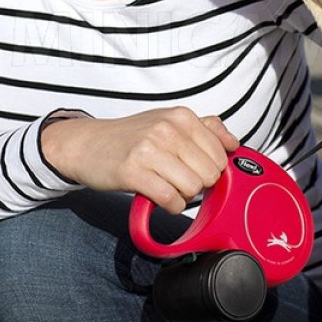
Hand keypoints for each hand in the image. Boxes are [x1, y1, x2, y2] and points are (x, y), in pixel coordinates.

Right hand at [42, 108, 240, 213]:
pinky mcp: (134, 172)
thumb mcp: (169, 121)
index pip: (220, 154)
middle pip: (209, 174)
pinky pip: (171, 200)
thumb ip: (205, 129)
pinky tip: (158, 197)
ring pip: (193, 189)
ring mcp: (150, 149)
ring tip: (166, 186)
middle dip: (198, 184)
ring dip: (183, 196)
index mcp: (181, 116)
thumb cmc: (132, 137)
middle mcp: (167, 129)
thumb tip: (234, 143)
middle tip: (176, 179)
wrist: (87, 144)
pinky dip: (169, 206)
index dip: (210, 169)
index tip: (192, 169)